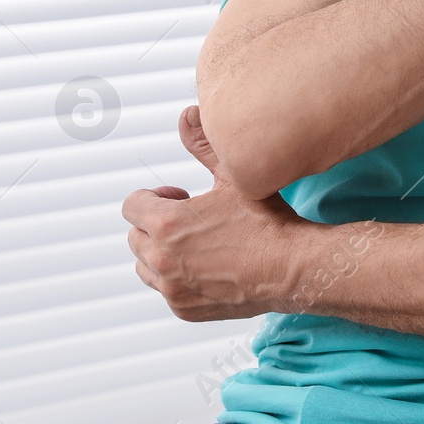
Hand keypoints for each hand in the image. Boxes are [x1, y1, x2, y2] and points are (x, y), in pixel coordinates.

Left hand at [123, 105, 305, 320]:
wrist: (292, 267)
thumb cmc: (267, 222)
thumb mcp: (234, 175)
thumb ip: (203, 144)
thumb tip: (186, 115)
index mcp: (166, 223)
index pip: (130, 206)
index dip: (153, 197)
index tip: (177, 196)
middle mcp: (161, 259)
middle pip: (135, 237)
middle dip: (156, 225)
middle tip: (191, 219)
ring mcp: (171, 288)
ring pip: (145, 266)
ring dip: (162, 253)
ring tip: (197, 244)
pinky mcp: (184, 308)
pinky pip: (166, 290)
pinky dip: (179, 278)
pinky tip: (209, 266)